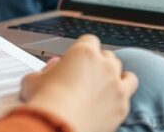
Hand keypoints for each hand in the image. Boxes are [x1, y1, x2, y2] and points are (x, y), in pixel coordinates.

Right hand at [20, 35, 137, 131]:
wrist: (58, 125)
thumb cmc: (45, 102)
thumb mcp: (34, 79)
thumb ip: (45, 70)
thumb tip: (53, 67)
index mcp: (83, 52)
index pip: (90, 41)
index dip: (83, 49)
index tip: (77, 60)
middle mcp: (104, 65)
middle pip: (108, 56)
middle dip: (99, 64)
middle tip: (87, 76)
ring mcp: (116, 84)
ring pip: (124, 72)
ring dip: (116, 76)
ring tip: (105, 86)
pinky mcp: (122, 104)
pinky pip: (130, 92)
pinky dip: (123, 94)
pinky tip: (113, 100)